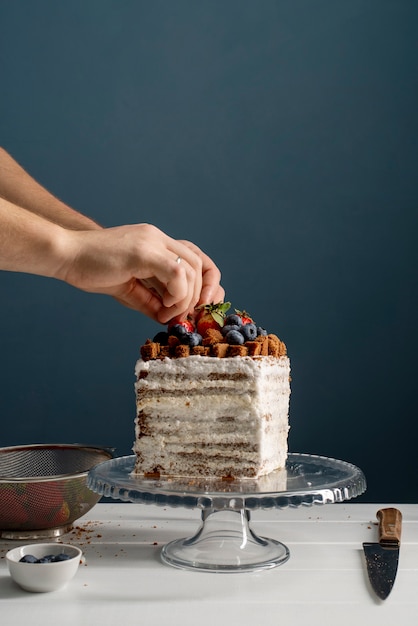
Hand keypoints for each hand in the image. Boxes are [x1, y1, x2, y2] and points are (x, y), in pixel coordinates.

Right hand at [58, 224, 223, 322]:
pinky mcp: (143, 251)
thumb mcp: (129, 289)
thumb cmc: (91, 270)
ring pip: (191, 268)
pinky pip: (176, 272)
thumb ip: (152, 300)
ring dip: (185, 298)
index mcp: (157, 243)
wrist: (65, 255)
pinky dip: (176, 294)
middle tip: (180, 316)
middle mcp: (158, 238)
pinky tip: (160, 306)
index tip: (200, 307)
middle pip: (200, 264)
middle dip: (199, 296)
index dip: (206, 283)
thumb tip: (170, 318)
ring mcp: (152, 241)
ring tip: (165, 312)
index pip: (197, 258)